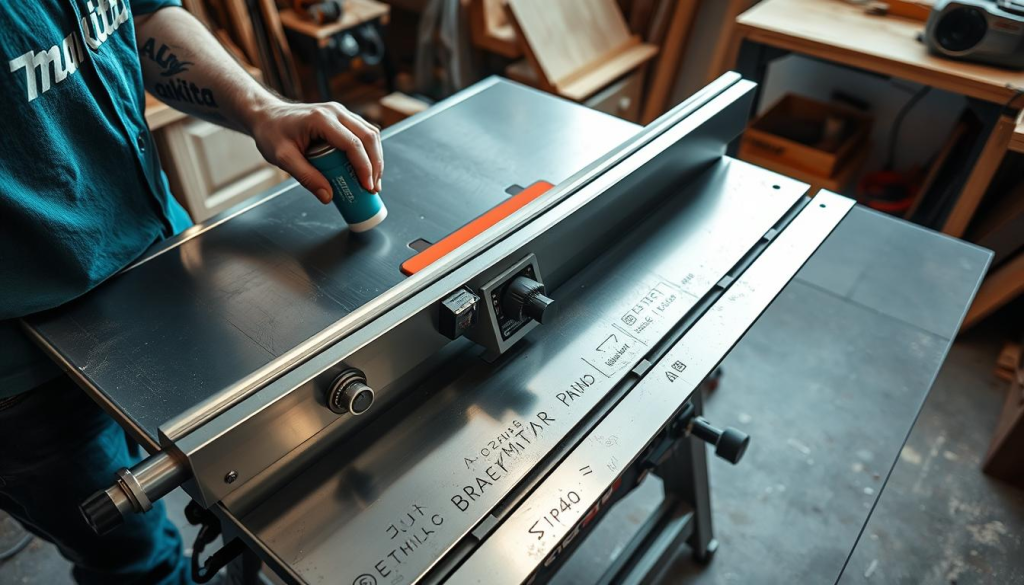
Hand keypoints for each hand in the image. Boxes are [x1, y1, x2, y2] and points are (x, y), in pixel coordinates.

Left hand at [248, 99, 382, 203]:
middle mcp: (336, 111)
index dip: (364, 167)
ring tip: (373, 182)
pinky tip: (367, 169)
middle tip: (373, 188)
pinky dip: (369, 152)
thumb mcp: (283, 158)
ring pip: (370, 134)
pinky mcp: (342, 118)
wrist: (266, 115)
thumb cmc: (272, 133)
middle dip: (375, 165)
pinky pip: (363, 133)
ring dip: (376, 159)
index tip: (367, 187)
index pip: (353, 143)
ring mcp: (341, 113)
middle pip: (368, 137)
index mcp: (322, 119)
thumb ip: (306, 177)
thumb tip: (328, 197)